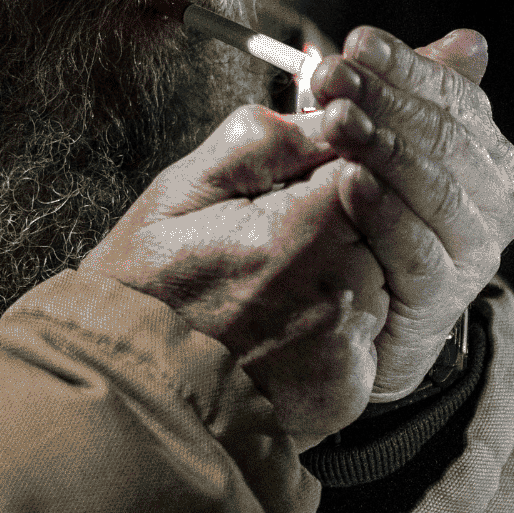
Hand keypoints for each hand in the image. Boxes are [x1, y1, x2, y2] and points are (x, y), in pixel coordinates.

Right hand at [82, 95, 391, 438]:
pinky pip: (367, 334)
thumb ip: (260, 141)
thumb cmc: (143, 290)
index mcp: (305, 227)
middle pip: (387, 219)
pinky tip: (287, 320)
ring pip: (382, 275)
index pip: (373, 158)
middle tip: (288, 223)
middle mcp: (343, 289)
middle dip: (352, 207)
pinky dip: (340, 320)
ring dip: (351, 263)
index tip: (323, 149)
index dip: (348, 147)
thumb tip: (323, 112)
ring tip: (279, 276)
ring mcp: (350, 345)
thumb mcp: (181, 191)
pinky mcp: (349, 389)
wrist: (126, 401)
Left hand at [304, 26, 513, 393]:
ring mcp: (475, 248)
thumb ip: (417, 95)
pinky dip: (385, 212)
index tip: (357, 42)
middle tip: (331, 75)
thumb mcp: (385, 145)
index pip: (454, 95)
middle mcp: (493, 196)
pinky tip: (349, 182)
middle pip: (446, 137)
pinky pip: (419, 250)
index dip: (406, 66)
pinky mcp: (445, 296)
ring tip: (337, 120)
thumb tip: (472, 42)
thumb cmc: (371, 215)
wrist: (370, 318)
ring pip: (438, 189)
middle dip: (385, 100)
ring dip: (385, 149)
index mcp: (483, 150)